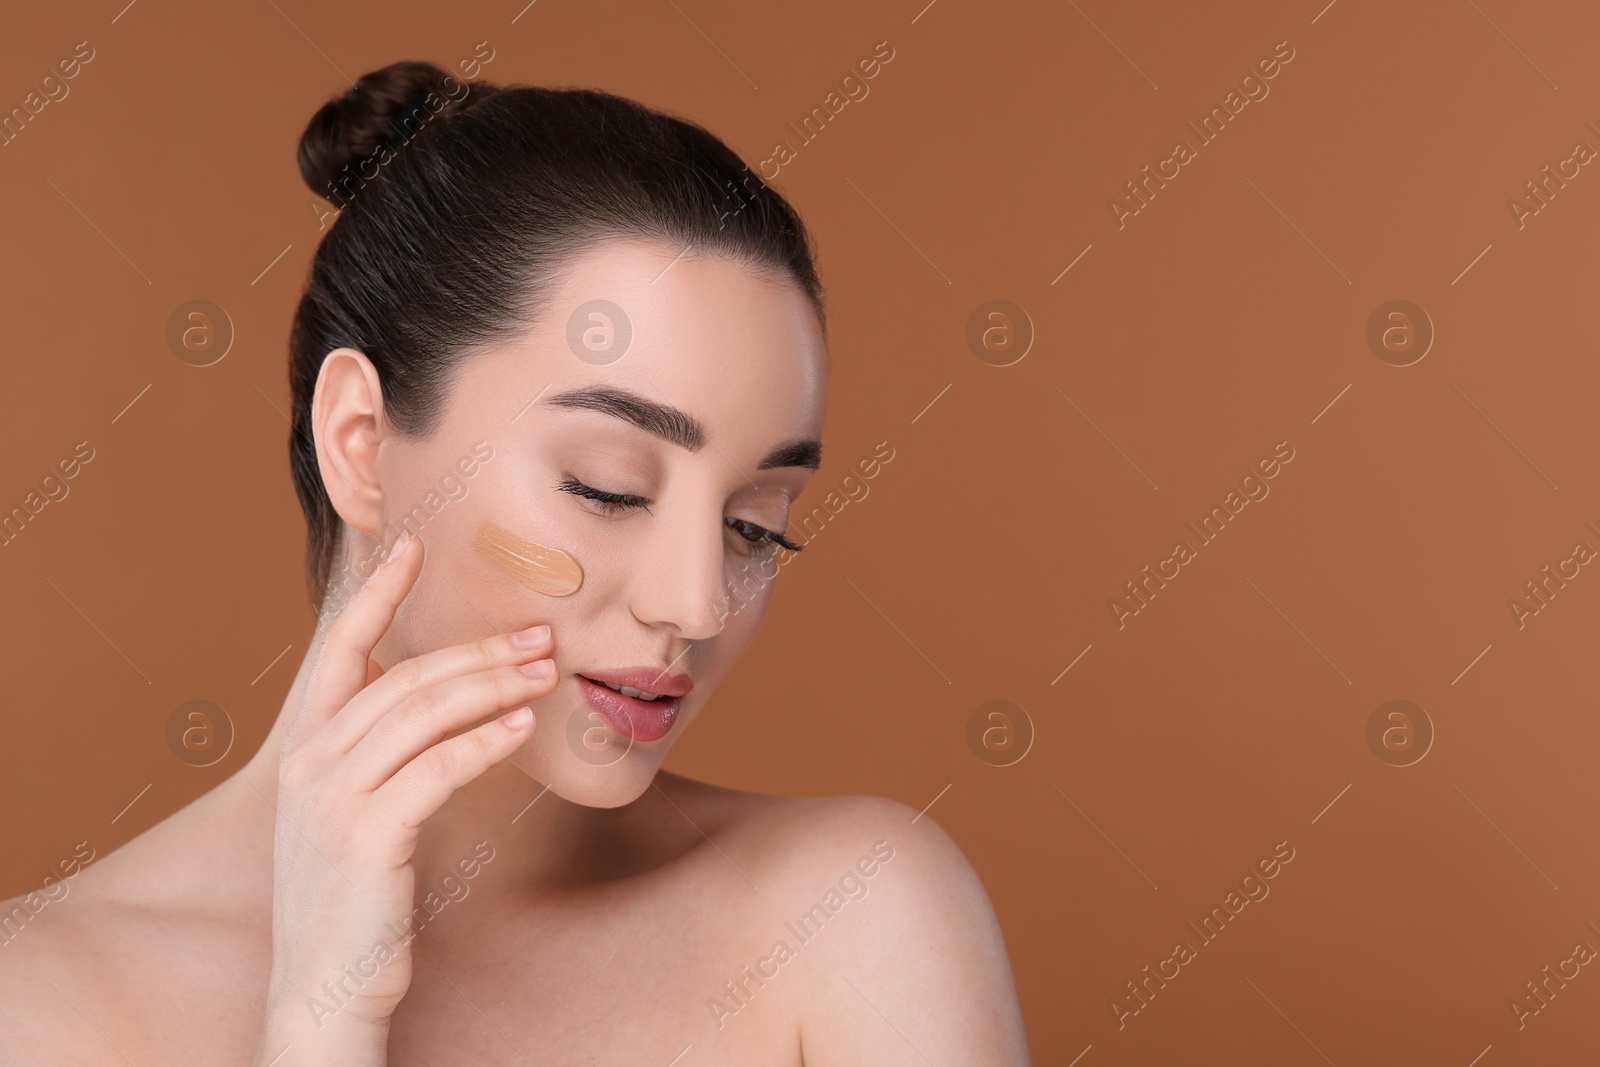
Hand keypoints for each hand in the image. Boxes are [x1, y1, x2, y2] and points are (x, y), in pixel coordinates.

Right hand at [250, 532, 557, 1065]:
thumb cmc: (354, 899)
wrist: (324, 988)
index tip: (412, 546)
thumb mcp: (352, 813)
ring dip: (493, 686)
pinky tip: (523, 728)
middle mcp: (309, 765)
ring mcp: (332, 799)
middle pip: (404, 679)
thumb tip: (443, 698)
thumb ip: (379, 755)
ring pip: (423, 714)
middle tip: (539, 633)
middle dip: (477, 650)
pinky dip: (484, 741)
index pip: (338, 650)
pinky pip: (437, 769)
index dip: (375, 595)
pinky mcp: (367, 837)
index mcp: (303, 750)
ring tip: (547, 671)